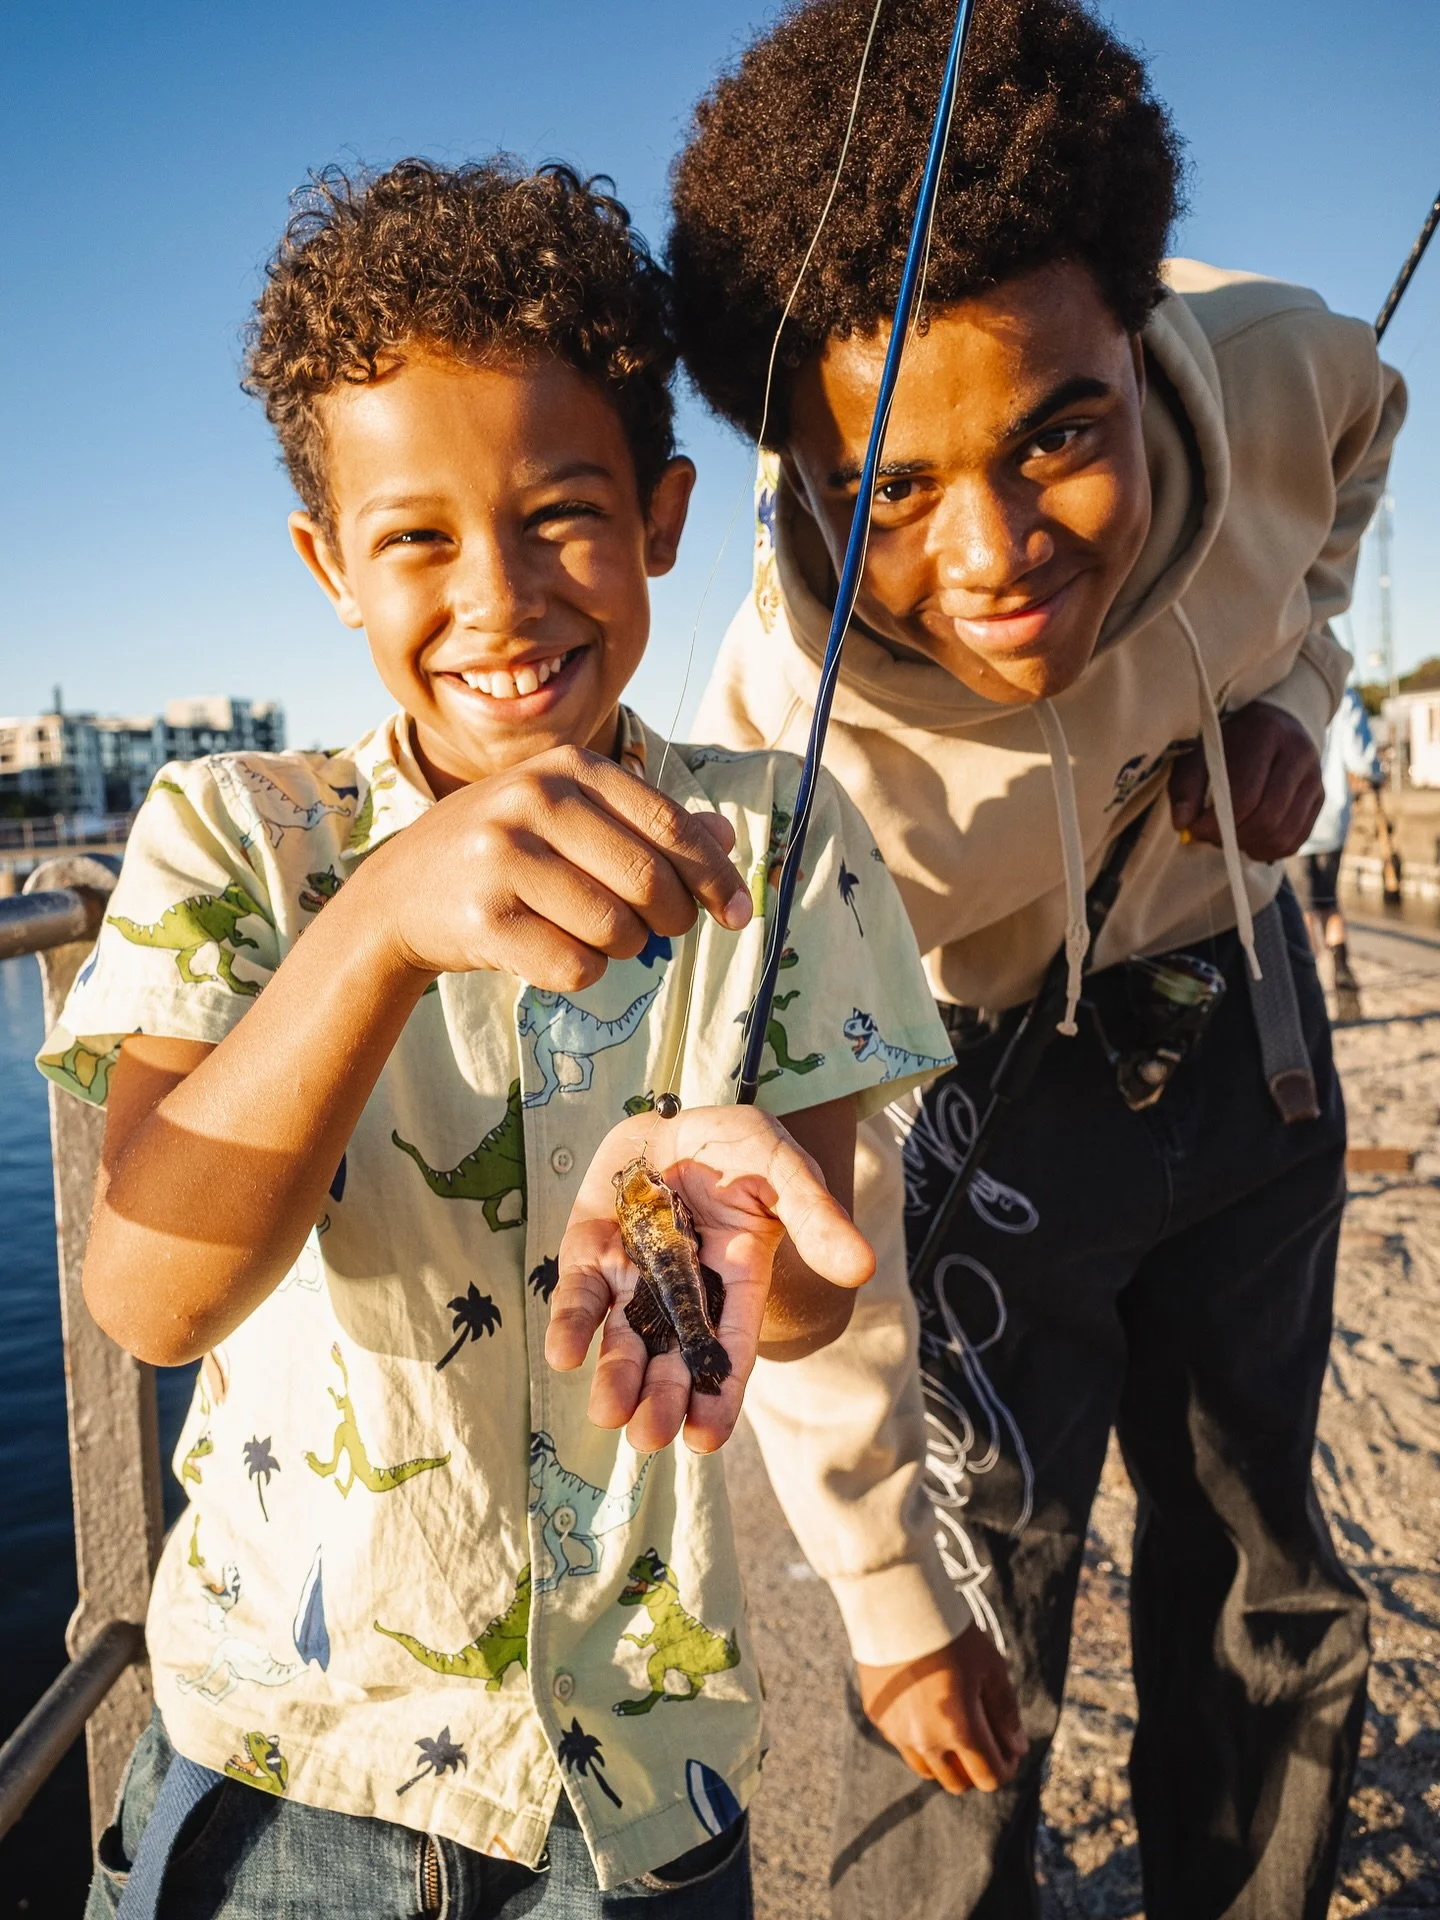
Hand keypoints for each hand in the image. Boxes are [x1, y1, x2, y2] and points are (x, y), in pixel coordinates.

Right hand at [364, 745, 751, 988]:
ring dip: (623, 948)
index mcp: (567, 767)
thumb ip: (645, 822)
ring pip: (616, 931)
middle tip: (663, 931)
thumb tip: (727, 841)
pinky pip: (575, 967)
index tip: (738, 912)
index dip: (716, 876)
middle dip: (672, 920)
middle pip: (650, 883)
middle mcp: (532, 802)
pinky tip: (553, 949)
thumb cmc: (505, 850)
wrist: (400, 892)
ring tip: (594, 934)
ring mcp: (502, 859)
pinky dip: (581, 971)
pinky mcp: (483, 921)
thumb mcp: (570, 815)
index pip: (670, 826)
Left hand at [546, 1106, 874, 1452]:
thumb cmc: (737, 1147)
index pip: (729, 1349)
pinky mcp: (591, 1253)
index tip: (705, 1440)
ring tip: (609, 1413)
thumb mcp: (784, 1170)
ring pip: (623, 1338)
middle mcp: (682, 1292)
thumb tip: (862, 1267)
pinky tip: (565, 1353)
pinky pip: (579, 1294)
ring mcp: (633, 1276)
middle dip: (660, 1398)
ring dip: (615, 1377)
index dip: (718, 1394)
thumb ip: (815, 1216)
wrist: (676, 1115)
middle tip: (649, 1437)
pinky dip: (571, 1324)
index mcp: (736, 1282)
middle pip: (672, 1356)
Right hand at [855, 1626, 1027, 1794]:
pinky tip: (925, 1707)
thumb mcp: (990, 1668)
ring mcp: (897, 1733)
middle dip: (975, 1769)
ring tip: (954, 1728)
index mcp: (960, 1730)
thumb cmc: (951, 1634)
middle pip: (956, 1783)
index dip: (1004, 1767)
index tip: (1007, 1750)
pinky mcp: (878, 1718)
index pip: (988, 1776)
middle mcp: (927, 1741)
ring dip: (945, 1760)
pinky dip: (919, 1738)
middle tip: (983, 1741)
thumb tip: (1016, 1749)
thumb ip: (1005, 1713)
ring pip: (927, 1770)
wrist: (896, 1605)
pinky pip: (903, 1744)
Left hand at [1168, 704, 1322, 861]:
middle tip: (1211, 836)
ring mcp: (1315, 778)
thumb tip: (1182, 824)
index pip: (1244, 794)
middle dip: (1233, 837)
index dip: (1216, 822)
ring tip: (1229, 838)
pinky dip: (1268, 850)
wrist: (1276, 724)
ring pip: (1283, 834)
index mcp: (1265, 736)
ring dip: (1250, 846)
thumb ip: (1186, 786)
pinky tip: (1250, 841)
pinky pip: (1296, 840)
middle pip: (1267, 818)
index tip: (1195, 829)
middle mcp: (1298, 755)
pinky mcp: (1320, 798)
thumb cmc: (1231, 743)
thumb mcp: (1201, 754)